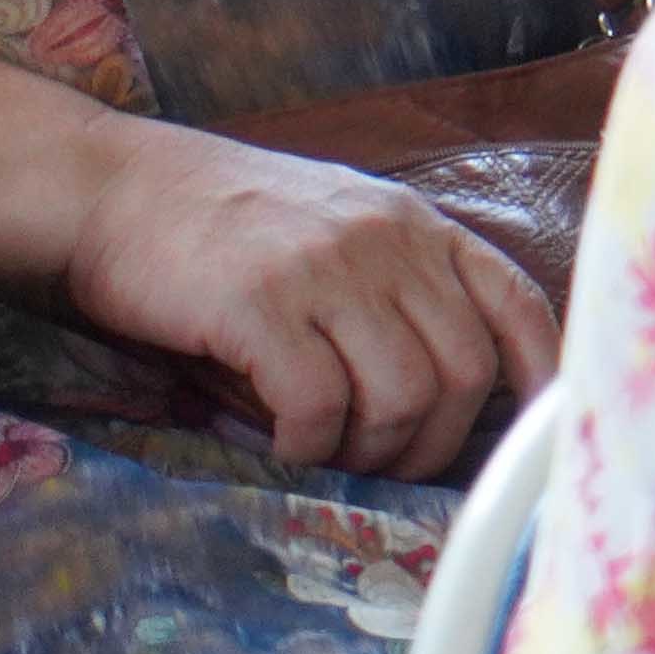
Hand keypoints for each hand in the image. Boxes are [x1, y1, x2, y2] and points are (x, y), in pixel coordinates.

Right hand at [55, 120, 551, 476]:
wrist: (115, 186)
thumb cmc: (226, 225)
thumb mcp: (340, 232)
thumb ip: (395, 290)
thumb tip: (442, 399)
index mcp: (419, 226)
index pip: (518, 303)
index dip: (540, 377)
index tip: (531, 437)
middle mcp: (389, 244)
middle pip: (466, 371)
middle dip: (437, 442)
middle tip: (389, 466)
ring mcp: (326, 271)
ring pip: (403, 395)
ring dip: (375, 452)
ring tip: (335, 459)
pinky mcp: (258, 304)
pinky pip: (317, 403)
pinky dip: (309, 446)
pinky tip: (284, 447)